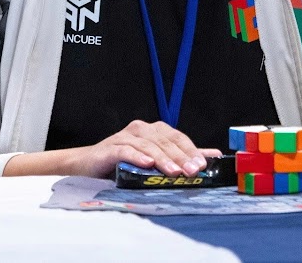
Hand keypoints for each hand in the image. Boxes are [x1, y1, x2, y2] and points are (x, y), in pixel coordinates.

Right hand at [69, 120, 220, 178]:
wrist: (89, 166)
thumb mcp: (156, 160)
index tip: (203, 165)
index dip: (191, 150)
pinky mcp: (111, 147)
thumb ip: (182, 157)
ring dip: (163, 159)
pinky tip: (147, 165)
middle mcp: (141, 129)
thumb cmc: (124, 163)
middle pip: (165, 142)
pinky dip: (137, 157)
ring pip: (148, 146)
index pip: (177, 137)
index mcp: (154, 130)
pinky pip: (126, 150)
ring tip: (175, 172)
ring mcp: (125, 136)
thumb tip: (213, 155)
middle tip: (192, 171)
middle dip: (181, 157)